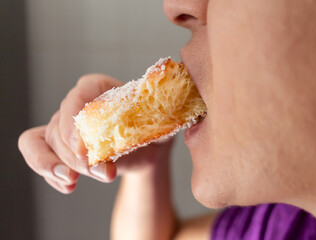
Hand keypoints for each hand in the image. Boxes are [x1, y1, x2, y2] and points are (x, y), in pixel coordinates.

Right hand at [18, 74, 173, 193]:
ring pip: (45, 142)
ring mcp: (63, 125)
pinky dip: (48, 173)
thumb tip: (163, 121)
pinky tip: (68, 186)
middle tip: (99, 172)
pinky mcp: (58, 146)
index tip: (83, 148)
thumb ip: (159, 122)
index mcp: (100, 88)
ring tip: (73, 181)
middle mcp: (77, 104)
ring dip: (58, 165)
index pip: (79, 94)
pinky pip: (37, 154)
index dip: (74, 119)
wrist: (147, 150)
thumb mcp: (161, 125)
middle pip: (60, 125)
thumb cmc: (153, 131)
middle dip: (75, 154)